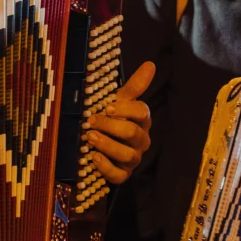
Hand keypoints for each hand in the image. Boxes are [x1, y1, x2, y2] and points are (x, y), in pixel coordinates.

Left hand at [84, 61, 154, 183]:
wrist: (102, 146)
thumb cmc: (113, 119)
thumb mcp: (120, 101)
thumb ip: (135, 85)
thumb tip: (150, 64)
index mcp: (142, 121)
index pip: (141, 113)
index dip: (126, 110)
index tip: (108, 106)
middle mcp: (141, 140)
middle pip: (132, 134)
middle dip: (111, 127)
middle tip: (91, 121)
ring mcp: (133, 159)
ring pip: (127, 155)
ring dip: (107, 145)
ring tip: (90, 137)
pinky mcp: (123, 174)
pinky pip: (119, 175)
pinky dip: (106, 167)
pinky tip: (93, 158)